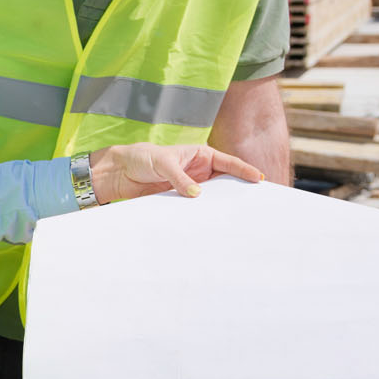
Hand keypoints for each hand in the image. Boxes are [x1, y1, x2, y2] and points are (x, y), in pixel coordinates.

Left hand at [88, 142, 262, 204]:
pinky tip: (211, 223)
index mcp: (201, 155)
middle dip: (238, 190)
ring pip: (213, 197)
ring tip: (237, 216)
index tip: (257, 178)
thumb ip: (179, 178)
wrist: (120, 173)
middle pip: (225, 182)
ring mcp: (192, 187)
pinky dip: (203, 214)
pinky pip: (196, 209)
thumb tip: (197, 194)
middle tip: (254, 201)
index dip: (243, 170)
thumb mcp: (163, 163)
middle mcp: (200, 172)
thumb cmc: (142, 158)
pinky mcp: (181, 201)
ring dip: (221, 205)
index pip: (228, 163)